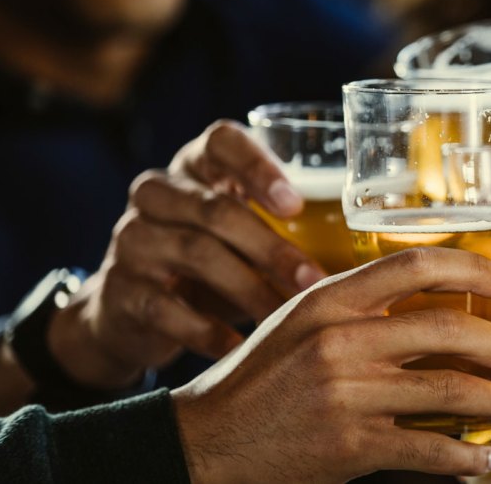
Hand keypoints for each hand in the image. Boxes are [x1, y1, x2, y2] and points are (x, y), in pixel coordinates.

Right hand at [48, 121, 326, 388]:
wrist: (132, 311)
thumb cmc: (215, 263)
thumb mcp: (243, 234)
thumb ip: (288, 228)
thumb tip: (371, 250)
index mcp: (195, 166)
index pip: (221, 141)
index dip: (257, 168)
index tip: (295, 205)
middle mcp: (157, 193)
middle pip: (216, 209)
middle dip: (271, 248)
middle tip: (312, 281)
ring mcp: (133, 239)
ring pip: (194, 253)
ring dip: (248, 290)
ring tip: (285, 318)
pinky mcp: (118, 288)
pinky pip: (166, 307)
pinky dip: (208, 330)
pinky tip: (240, 349)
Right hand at [172, 247, 490, 482]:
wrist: (207, 440)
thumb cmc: (257, 378)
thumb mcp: (297, 322)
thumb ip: (355, 307)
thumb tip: (429, 306)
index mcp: (330, 299)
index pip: (416, 265)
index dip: (472, 269)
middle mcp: (342, 339)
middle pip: (451, 329)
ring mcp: (349, 393)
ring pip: (453, 389)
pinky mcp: (353, 445)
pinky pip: (432, 448)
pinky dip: (468, 456)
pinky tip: (482, 458)